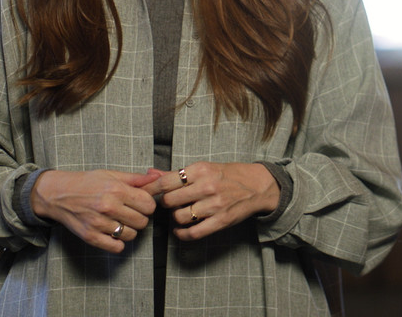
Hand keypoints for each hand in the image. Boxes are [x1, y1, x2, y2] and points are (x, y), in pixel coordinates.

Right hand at [32, 169, 161, 252]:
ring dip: (129, 230)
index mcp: (116, 190)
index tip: (140, 204)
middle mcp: (109, 207)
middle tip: (129, 213)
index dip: (147, 205)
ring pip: (131, 235)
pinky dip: (118, 242)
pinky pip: (117, 247)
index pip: (148, 205)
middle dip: (139, 218)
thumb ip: (135, 179)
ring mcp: (99, 223)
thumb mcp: (111, 175)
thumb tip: (156, 178)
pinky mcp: (91, 237)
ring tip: (120, 222)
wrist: (58, 194)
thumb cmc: (86, 183)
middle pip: (142, 222)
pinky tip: (112, 233)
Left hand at [150, 162, 279, 240]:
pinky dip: (182, 234)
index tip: (144, 194)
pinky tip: (180, 230)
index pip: (166, 181)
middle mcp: (207, 186)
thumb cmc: (228, 175)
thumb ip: (175, 174)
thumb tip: (149, 173)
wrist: (257, 186)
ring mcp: (214, 204)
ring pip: (179, 217)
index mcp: (201, 169)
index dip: (150, 189)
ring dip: (175, 218)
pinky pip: (193, 233)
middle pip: (169, 200)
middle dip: (164, 204)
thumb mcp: (204, 168)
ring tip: (179, 213)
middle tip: (168, 203)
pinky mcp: (221, 220)